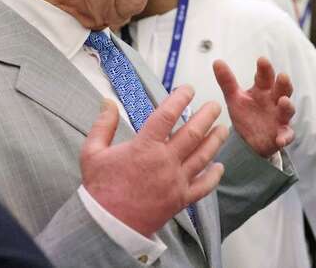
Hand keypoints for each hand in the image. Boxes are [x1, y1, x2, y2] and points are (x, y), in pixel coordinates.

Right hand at [80, 88, 227, 236]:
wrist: (106, 226)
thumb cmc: (99, 189)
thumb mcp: (92, 153)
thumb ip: (103, 125)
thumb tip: (108, 102)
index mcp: (144, 147)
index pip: (167, 115)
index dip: (180, 98)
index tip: (188, 89)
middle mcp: (164, 161)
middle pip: (193, 133)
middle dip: (207, 116)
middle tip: (215, 106)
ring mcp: (175, 181)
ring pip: (202, 156)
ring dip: (215, 141)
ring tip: (223, 129)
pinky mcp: (180, 200)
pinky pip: (203, 186)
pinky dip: (213, 176)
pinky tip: (219, 167)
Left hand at [213, 58, 295, 157]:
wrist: (250, 141)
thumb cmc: (246, 114)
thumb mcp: (234, 98)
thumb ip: (227, 81)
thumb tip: (217, 61)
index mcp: (262, 90)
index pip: (265, 76)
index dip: (265, 69)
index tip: (262, 60)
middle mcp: (274, 101)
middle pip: (282, 89)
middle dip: (283, 83)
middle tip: (282, 76)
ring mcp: (280, 117)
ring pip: (287, 109)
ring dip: (287, 105)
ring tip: (284, 101)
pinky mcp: (282, 134)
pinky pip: (287, 135)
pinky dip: (285, 137)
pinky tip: (280, 139)